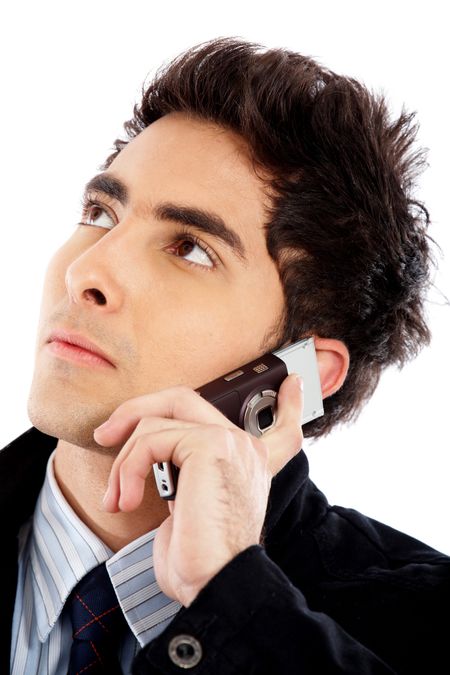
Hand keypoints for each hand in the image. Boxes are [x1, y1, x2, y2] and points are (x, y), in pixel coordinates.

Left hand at [94, 373, 303, 606]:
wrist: (214, 584)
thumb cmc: (198, 559)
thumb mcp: (190, 507)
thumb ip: (185, 474)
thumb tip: (148, 456)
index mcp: (247, 464)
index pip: (280, 427)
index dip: (289, 405)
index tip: (293, 385)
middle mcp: (246, 448)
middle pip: (184, 399)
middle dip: (137, 409)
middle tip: (107, 434)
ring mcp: (230, 442)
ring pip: (158, 419)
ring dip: (124, 459)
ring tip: (117, 496)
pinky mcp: (210, 445)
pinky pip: (151, 439)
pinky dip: (128, 468)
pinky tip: (126, 499)